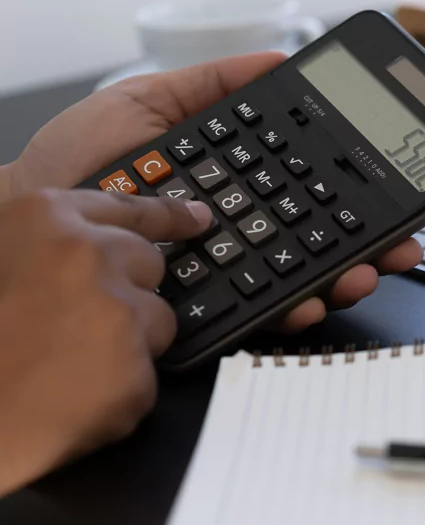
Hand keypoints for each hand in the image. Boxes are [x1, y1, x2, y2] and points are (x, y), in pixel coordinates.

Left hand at [0, 52, 421, 330]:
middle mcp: (243, 232)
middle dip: (371, 247)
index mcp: (241, 184)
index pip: (311, 192)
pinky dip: (292, 311)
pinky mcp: (204, 308)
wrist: (33, 212)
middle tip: (400, 247)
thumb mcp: (151, 103)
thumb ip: (215, 83)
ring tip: (362, 273)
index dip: (356, 197)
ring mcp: (227, 272)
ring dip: (344, 281)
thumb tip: (278, 60)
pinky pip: (258, 313)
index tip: (395, 193)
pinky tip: (309, 302)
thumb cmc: (82, 162)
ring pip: (302, 282)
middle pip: (321, 242)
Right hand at [0, 190, 211, 495]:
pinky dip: (121, 391)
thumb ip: (47, 245)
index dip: (170, 214)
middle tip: (80, 324)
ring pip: (158, 321)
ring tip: (68, 366)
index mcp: (44, 220)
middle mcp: (87, 256)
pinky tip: (76, 397)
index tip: (199, 216)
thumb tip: (97, 243)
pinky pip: (145, 374)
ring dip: (131, 343)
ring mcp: (117, 311)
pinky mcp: (134, 366)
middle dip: (131, 292)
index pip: (129, 208)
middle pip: (152, 263)